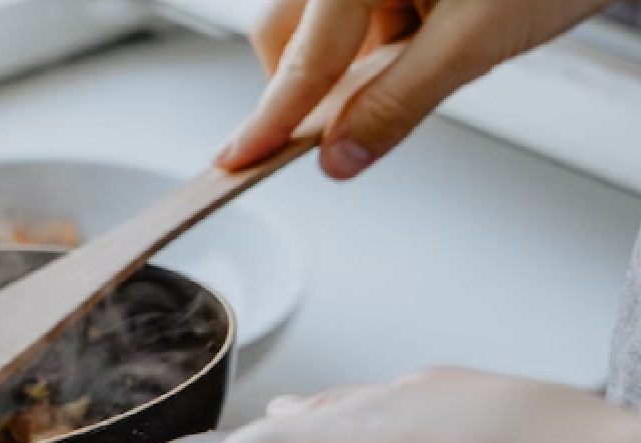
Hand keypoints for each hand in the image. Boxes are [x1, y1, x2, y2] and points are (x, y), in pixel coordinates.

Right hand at [216, 0, 610, 178]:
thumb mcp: (477, 40)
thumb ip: (398, 103)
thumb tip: (340, 157)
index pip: (302, 60)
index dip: (269, 120)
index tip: (234, 160)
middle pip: (288, 34)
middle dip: (310, 85)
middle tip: (344, 124)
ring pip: (323, 27)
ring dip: (356, 62)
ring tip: (430, 53)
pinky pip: (356, 14)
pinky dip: (383, 41)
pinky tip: (431, 34)